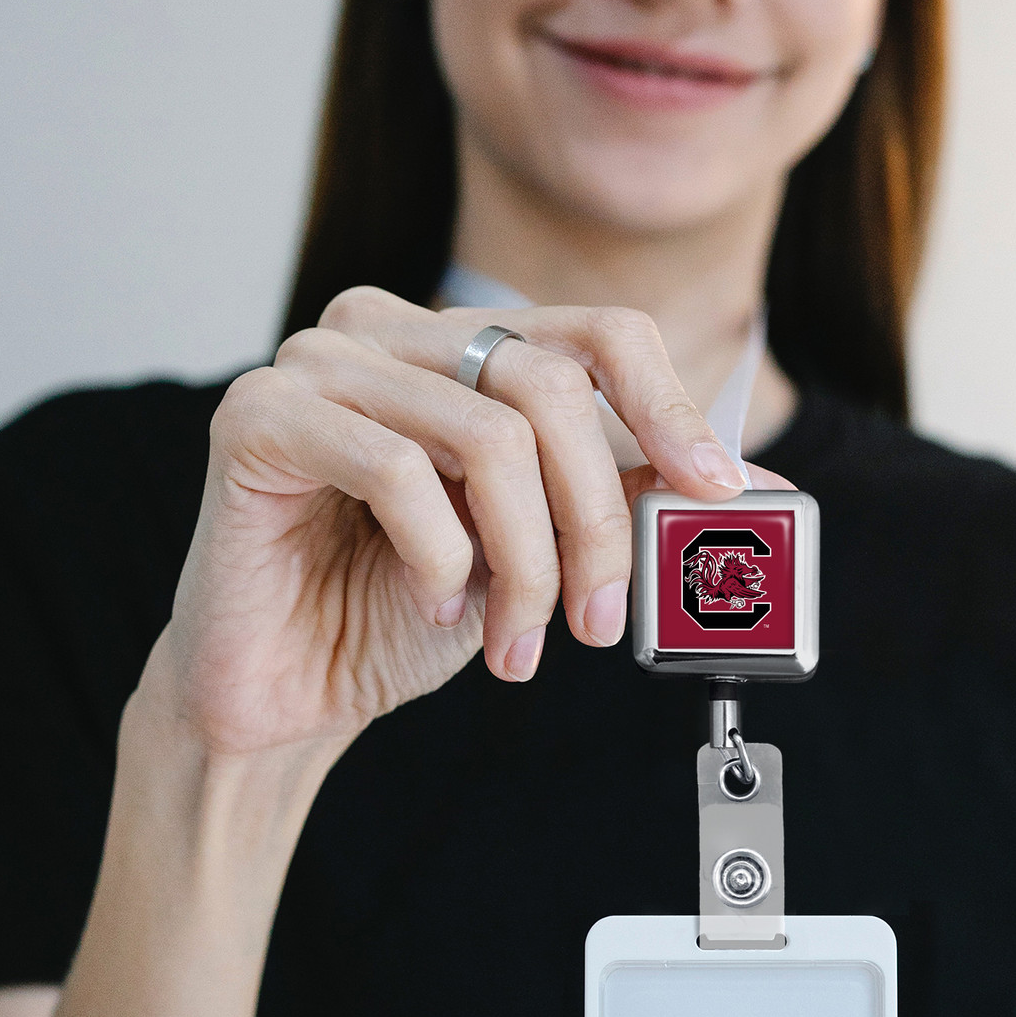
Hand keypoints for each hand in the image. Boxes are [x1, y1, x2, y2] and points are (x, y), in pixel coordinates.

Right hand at [148, 286, 789, 756]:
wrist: (293, 686)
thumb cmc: (406, 608)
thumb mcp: (540, 547)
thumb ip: (623, 497)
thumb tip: (756, 487)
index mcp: (460, 345)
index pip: (597, 333)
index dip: (670, 406)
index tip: (715, 491)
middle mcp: (389, 330)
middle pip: (551, 387)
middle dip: (596, 522)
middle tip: (601, 619)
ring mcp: (318, 362)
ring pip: (487, 438)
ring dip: (525, 563)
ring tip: (515, 640)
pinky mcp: (259, 417)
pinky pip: (398, 471)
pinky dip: (440, 559)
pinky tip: (434, 606)